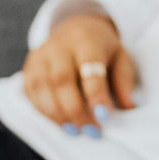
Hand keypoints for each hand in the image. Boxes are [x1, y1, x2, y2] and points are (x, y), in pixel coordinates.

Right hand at [23, 14, 137, 135]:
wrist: (76, 28)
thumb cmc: (102, 48)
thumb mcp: (121, 57)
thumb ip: (124, 80)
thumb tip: (129, 105)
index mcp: (86, 41)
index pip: (90, 70)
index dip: (96, 96)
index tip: (104, 118)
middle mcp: (59, 46)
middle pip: (62, 81)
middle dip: (76, 111)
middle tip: (92, 131)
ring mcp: (40, 55)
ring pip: (42, 88)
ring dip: (58, 115)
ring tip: (76, 131)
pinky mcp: (29, 66)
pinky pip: (31, 92)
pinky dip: (43, 112)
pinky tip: (61, 123)